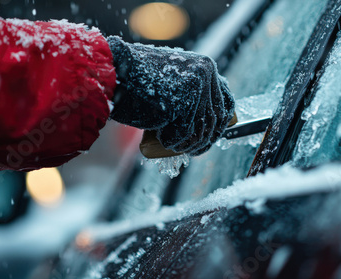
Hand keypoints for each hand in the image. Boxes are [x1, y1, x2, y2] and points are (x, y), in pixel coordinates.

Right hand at [107, 36, 234, 155]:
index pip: (226, 101)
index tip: (212, 136)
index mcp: (206, 66)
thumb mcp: (172, 78)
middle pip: (216, 118)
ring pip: (202, 130)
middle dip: (206, 140)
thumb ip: (192, 89)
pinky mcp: (183, 103)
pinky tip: (163, 139)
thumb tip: (210, 118)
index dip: (222, 124)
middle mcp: (206, 74)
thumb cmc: (139, 80)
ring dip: (189, 145)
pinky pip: (185, 134)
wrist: (114, 72)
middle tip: (194, 150)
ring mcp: (196, 88)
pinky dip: (173, 142)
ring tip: (174, 145)